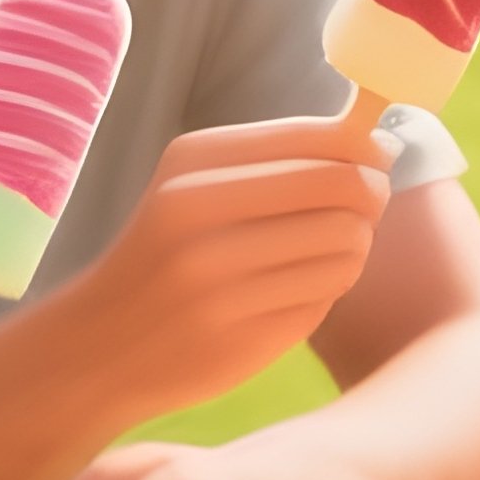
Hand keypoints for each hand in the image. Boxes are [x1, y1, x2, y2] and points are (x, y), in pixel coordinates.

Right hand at [58, 117, 393, 425]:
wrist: (101, 344)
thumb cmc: (167, 251)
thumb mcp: (196, 183)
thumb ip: (278, 158)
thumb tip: (374, 135)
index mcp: (194, 161)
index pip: (319, 138)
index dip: (366, 146)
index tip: (378, 157)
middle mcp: (201, 214)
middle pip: (342, 187)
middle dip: (372, 193)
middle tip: (370, 204)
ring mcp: (218, 282)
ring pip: (345, 244)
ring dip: (355, 246)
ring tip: (332, 248)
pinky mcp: (238, 338)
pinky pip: (325, 297)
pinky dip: (330, 288)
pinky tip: (303, 287)